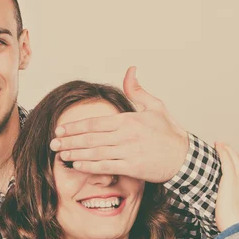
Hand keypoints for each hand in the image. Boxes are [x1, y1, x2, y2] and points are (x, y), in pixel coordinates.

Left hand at [49, 66, 188, 182]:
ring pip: (95, 153)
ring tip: (61, 154)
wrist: (184, 158)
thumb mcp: (155, 107)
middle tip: (53, 142)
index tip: (61, 128)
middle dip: (69, 140)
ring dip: (76, 154)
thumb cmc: (169, 133)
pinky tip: (77, 165)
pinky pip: (106, 167)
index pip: (95, 122)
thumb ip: (137, 91)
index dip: (75, 126)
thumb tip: (130, 70)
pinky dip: (90, 166)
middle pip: (91, 138)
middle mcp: (126, 136)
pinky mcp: (132, 168)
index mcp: (129, 120)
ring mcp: (128, 153)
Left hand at [214, 142, 238, 232]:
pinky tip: (218, 146)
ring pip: (234, 158)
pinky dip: (223, 151)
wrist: (238, 226)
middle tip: (225, 148)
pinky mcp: (230, 179)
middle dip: (233, 153)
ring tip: (219, 144)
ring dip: (227, 149)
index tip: (234, 160)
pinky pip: (227, 160)